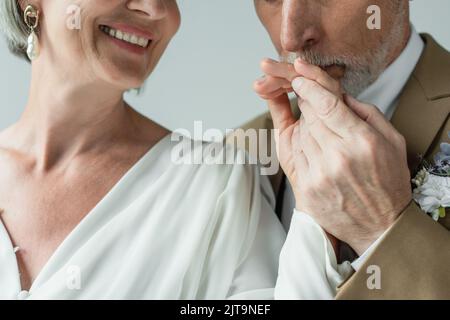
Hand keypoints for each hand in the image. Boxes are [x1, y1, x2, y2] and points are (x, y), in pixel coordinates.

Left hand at [254, 58, 411, 254]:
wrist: (379, 226)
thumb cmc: (387, 182)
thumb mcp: (391, 141)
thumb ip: (365, 112)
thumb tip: (338, 92)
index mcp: (361, 141)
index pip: (326, 103)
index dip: (309, 84)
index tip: (299, 73)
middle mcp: (337, 157)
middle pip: (309, 115)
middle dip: (305, 100)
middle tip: (304, 93)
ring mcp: (318, 174)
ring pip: (299, 132)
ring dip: (303, 124)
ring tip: (320, 131)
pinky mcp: (305, 189)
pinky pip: (293, 154)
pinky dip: (298, 143)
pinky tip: (309, 143)